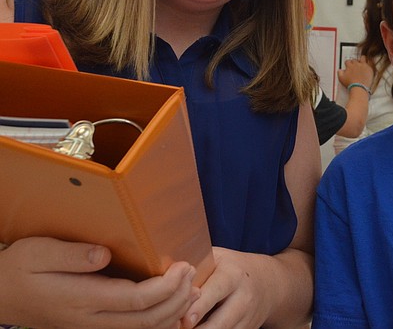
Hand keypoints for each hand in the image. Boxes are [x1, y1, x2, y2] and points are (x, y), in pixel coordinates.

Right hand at [0, 236, 196, 328]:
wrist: (1, 294)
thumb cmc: (20, 268)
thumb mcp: (38, 251)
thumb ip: (73, 255)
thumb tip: (105, 254)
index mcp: (83, 299)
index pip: (137, 300)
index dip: (168, 286)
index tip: (184, 265)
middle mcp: (92, 319)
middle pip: (149, 320)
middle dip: (179, 298)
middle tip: (193, 271)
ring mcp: (94, 327)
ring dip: (174, 311)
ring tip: (191, 287)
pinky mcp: (96, 327)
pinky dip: (160, 320)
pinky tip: (173, 304)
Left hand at [182, 247, 276, 328]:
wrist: (268, 282)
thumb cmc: (231, 268)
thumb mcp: (218, 258)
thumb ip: (195, 264)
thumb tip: (162, 271)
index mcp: (233, 275)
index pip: (216, 291)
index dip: (199, 307)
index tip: (184, 320)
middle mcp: (243, 297)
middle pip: (222, 321)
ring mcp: (247, 317)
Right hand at [337, 56, 373, 88]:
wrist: (359, 87)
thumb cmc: (351, 84)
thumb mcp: (341, 78)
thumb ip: (339, 72)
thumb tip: (340, 70)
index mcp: (350, 66)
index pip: (347, 61)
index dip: (347, 63)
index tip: (348, 66)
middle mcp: (356, 64)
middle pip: (354, 60)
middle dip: (354, 62)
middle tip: (354, 66)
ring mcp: (363, 66)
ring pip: (362, 58)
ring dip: (361, 59)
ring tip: (361, 62)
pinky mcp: (369, 69)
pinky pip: (369, 64)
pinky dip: (367, 65)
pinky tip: (366, 68)